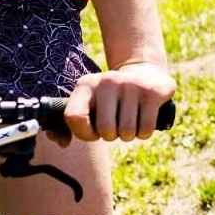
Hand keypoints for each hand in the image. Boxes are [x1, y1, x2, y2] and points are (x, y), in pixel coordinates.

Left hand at [59, 62, 174, 144]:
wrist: (146, 71)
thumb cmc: (111, 98)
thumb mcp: (90, 101)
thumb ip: (72, 122)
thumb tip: (62, 143)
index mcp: (86, 84)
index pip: (74, 117)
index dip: (84, 133)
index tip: (93, 132)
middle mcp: (108, 81)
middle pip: (105, 130)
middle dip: (111, 135)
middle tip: (116, 125)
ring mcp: (132, 86)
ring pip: (127, 132)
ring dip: (129, 135)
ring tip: (130, 120)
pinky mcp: (152, 93)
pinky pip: (146, 129)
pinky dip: (144, 133)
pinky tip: (143, 119)